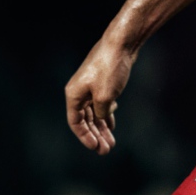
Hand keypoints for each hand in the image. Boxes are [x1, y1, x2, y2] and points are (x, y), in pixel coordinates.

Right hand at [64, 39, 132, 154]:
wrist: (121, 43)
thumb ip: (101, 112)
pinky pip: (101, 104)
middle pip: (85, 120)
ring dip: (102, 127)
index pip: (75, 122)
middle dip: (95, 135)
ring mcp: (90, 86)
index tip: (96, 148)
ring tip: (111, 142)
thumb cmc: (110, 68)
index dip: (85, 137)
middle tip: (106, 150)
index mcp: (74, 94)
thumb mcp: (105, 97)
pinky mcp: (102, 82)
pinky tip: (112, 125)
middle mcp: (79, 91)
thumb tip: (103, 117)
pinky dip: (106, 115)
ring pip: (94, 112)